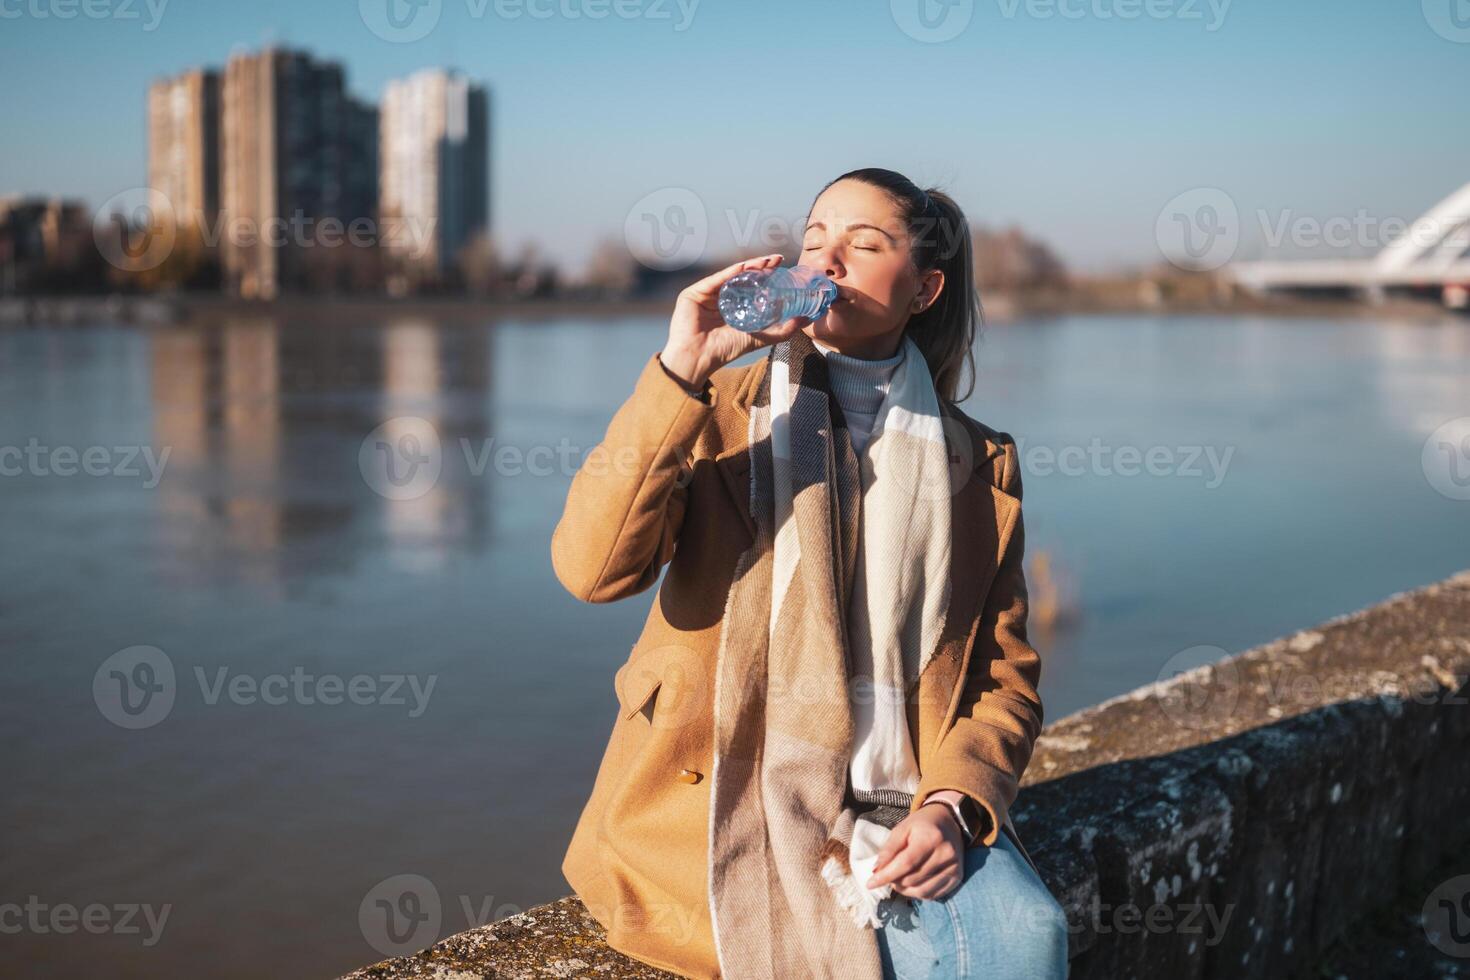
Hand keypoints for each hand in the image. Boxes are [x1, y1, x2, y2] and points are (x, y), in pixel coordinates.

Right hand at [659, 253, 814, 389]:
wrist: (700, 358)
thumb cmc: (727, 350)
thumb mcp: (761, 337)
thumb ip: (784, 330)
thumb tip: (807, 318)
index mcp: (732, 307)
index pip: (752, 287)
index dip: (768, 276)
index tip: (784, 268)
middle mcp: (720, 297)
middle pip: (743, 278)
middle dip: (762, 267)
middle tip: (778, 260)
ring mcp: (707, 294)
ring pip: (731, 276)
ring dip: (750, 266)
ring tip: (768, 261)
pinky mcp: (695, 293)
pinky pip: (717, 279)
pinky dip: (733, 272)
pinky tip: (748, 267)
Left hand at [865, 802, 964, 899]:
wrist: (949, 822)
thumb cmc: (922, 825)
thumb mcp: (901, 829)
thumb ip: (889, 850)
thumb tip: (877, 871)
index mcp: (931, 838)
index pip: (905, 864)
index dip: (886, 876)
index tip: (870, 884)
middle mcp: (946, 854)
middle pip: (912, 879)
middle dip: (894, 881)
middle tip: (888, 874)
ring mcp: (954, 868)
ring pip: (921, 891)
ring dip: (905, 889)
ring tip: (899, 878)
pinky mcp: (957, 878)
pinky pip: (932, 895)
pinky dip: (918, 893)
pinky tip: (913, 882)